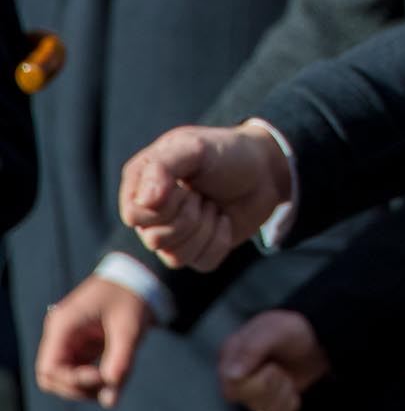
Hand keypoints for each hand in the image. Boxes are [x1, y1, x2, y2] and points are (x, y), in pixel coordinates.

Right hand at [34, 274, 153, 407]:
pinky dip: (92, 378)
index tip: (102, 377)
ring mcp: (68, 338)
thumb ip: (120, 365)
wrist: (140, 273)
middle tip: (108, 386)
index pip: (50, 368)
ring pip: (64, 376)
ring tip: (113, 383)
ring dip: (85, 386)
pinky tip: (113, 376)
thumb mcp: (130, 329)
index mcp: (64, 325)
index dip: (72, 382)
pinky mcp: (80, 343)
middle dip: (76, 388)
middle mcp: (60, 333)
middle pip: (52, 376)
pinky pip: (78, 369)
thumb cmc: (133, 295)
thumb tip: (110, 402)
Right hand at [119, 124, 289, 270]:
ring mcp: (172, 234)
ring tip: (213, 204)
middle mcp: (150, 213)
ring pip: (176, 257)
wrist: (265, 168)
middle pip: (155, 239)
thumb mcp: (195, 147)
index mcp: (140, 185)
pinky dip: (220, 240)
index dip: (165, 205)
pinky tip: (224, 219)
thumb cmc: (226, 153)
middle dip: (190, 215)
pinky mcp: (198, 250)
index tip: (186, 184)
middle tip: (202, 193)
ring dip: (206, 227)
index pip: (134, 216)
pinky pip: (202, 263)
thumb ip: (163, 166)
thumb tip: (144, 202)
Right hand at [219, 311, 328, 410]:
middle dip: (272, 382)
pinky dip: (290, 403)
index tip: (270, 364)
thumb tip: (232, 375)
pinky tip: (290, 388)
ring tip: (286, 375)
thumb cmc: (293, 332)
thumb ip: (252, 348)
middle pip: (247, 398)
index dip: (257, 378)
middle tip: (279, 368)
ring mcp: (249, 393)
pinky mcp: (266, 406)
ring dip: (283, 391)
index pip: (232, 384)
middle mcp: (235, 376)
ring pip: (263, 410)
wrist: (318, 342)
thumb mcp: (277, 330)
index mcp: (230, 354)